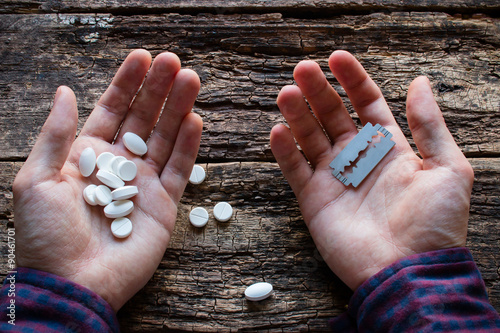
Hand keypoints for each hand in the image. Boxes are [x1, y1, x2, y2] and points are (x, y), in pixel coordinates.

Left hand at [13, 50, 202, 310]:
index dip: (127, 84)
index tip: (142, 57)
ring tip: (191, 80)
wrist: (71, 283)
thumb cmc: (46, 235)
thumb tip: (65, 91)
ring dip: (178, 109)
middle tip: (174, 62)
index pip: (112, 110)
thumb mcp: (36, 178)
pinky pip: (179, 169)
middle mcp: (119, 165)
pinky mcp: (164, 204)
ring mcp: (143, 183)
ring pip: (165, 138)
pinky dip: (188, 145)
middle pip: (143, 118)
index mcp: (87, 155)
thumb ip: (56, 135)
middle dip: (158, 89)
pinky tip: (195, 120)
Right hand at [270, 50, 473, 289]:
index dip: (352, 80)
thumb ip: (429, 124)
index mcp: (388, 147)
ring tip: (287, 93)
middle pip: (332, 116)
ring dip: (296, 114)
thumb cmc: (434, 224)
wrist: (408, 272)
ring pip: (309, 137)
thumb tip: (420, 82)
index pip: (366, 104)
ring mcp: (334, 178)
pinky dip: (284, 151)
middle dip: (318, 91)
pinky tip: (278, 131)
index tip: (337, 58)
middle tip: (302, 69)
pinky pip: (294, 170)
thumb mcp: (448, 167)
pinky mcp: (314, 199)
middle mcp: (358, 159)